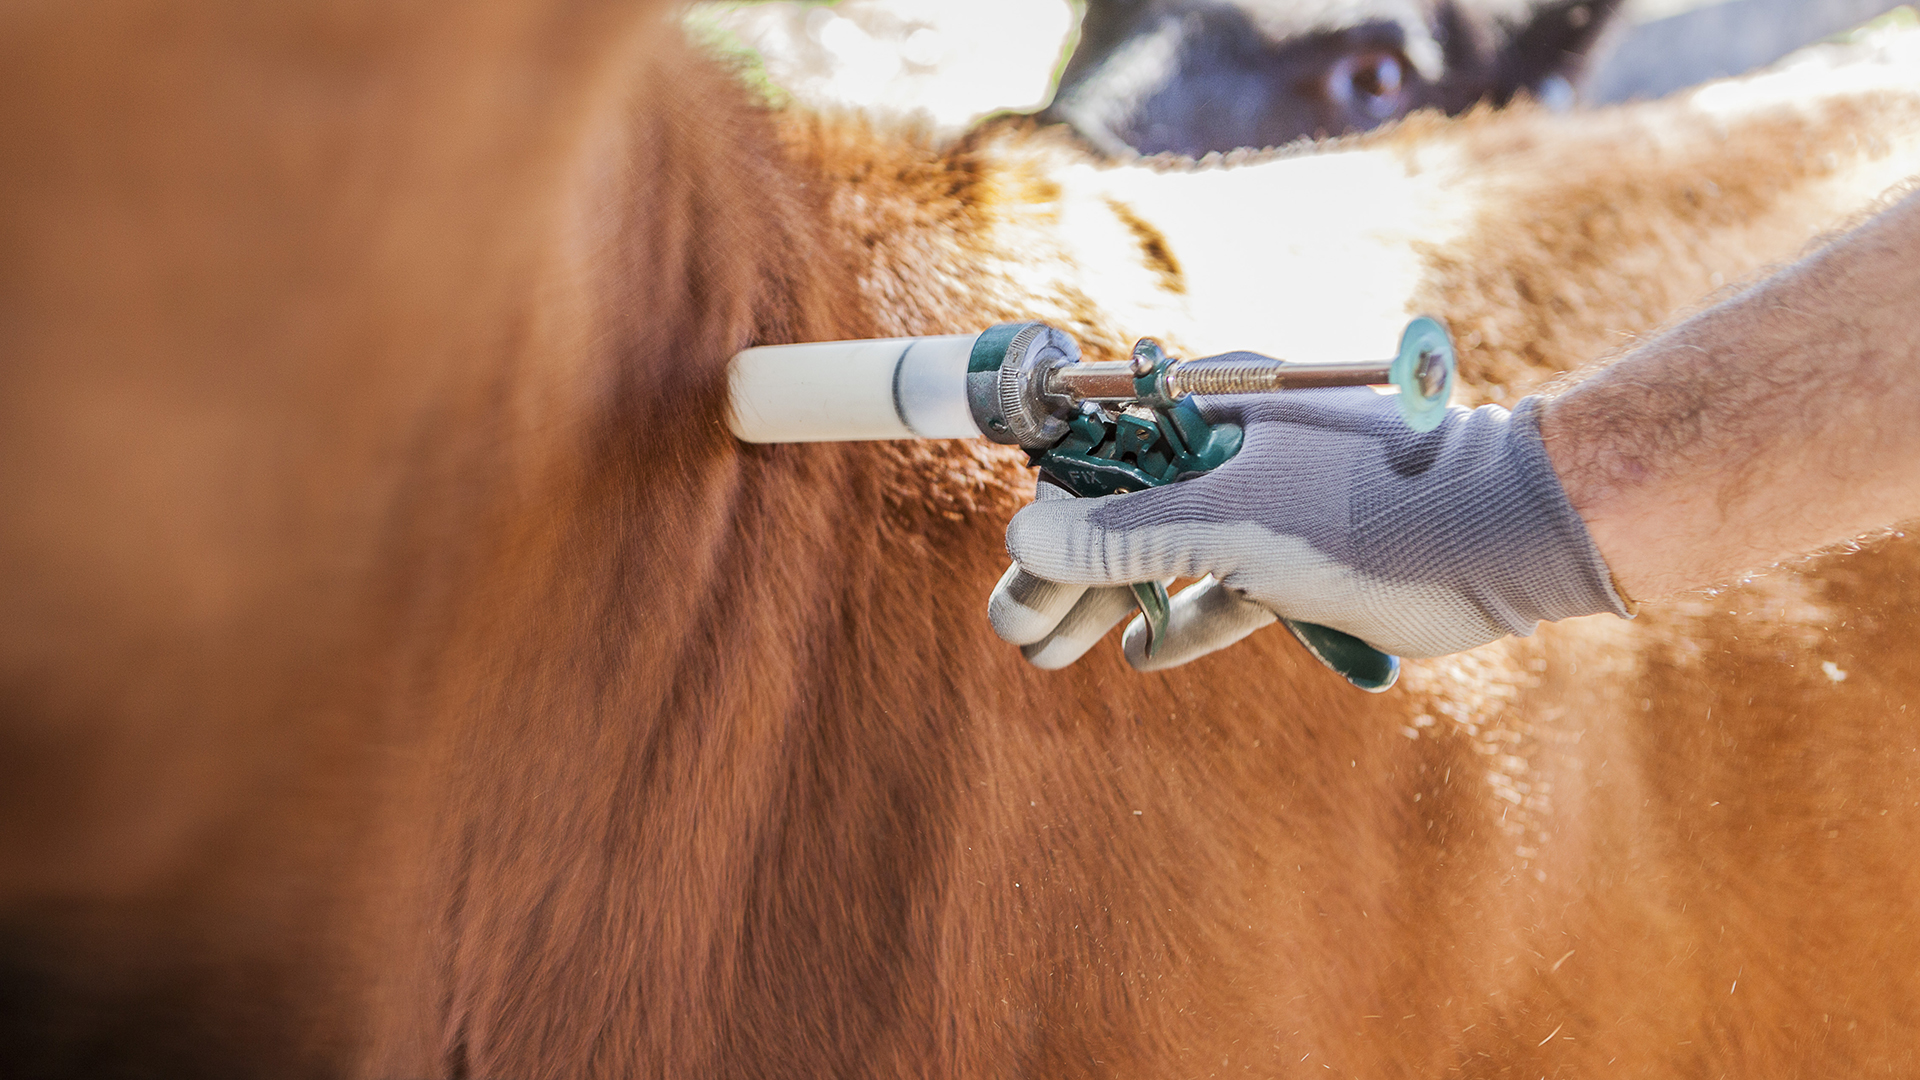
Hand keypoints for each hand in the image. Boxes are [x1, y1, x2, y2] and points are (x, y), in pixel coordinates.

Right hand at [989, 388, 1630, 669]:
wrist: (1506, 536)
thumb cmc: (1369, 508)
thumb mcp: (1234, 524)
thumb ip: (1128, 537)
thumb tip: (1023, 544)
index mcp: (1212, 414)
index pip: (1104, 460)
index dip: (1050, 516)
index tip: (1011, 570)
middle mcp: (1234, 454)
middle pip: (1127, 517)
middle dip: (1068, 576)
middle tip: (1014, 631)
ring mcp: (1270, 509)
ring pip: (1170, 560)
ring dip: (1114, 604)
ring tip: (1050, 651)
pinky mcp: (1305, 563)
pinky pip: (1226, 592)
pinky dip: (1186, 620)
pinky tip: (1143, 653)